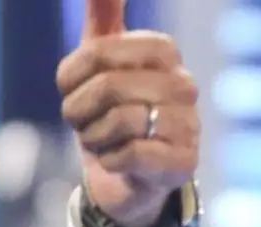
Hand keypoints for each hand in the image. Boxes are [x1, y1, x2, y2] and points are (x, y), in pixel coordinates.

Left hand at [57, 0, 199, 226]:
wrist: (126, 177)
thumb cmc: (111, 113)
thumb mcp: (99, 61)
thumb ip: (103, 15)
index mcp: (163, 52)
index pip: (97, 53)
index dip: (71, 79)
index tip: (71, 92)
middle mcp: (183, 84)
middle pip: (106, 88)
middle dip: (80, 113)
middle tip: (85, 124)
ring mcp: (189, 124)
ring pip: (119, 122)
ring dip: (96, 139)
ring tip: (104, 143)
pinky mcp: (183, 163)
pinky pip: (129, 156)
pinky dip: (111, 162)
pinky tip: (120, 162)